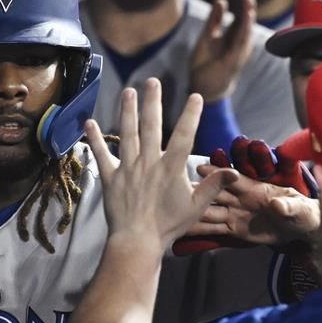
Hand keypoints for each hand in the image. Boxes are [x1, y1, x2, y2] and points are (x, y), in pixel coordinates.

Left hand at [87, 79, 238, 252]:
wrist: (137, 241)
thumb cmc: (168, 226)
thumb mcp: (196, 207)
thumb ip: (212, 186)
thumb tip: (233, 171)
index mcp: (171, 168)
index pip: (184, 136)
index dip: (191, 115)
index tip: (195, 96)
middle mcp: (148, 162)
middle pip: (151, 126)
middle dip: (153, 102)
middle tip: (153, 81)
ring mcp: (128, 168)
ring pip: (127, 133)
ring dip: (127, 111)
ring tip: (128, 91)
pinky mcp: (110, 177)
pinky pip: (101, 155)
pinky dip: (94, 139)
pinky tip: (89, 123)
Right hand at [173, 137, 319, 251]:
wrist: (301, 229)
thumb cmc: (302, 213)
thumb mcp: (299, 210)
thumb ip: (287, 206)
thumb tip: (276, 204)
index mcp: (255, 189)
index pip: (233, 179)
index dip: (217, 173)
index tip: (201, 168)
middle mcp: (240, 199)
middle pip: (216, 193)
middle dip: (198, 189)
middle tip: (178, 186)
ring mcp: (235, 213)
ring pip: (210, 211)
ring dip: (194, 210)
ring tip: (173, 210)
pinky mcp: (233, 228)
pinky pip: (214, 229)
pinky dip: (199, 229)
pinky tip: (182, 229)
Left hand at [188, 0, 255, 101]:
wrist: (203, 90)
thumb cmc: (206, 65)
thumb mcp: (207, 37)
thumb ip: (214, 20)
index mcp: (234, 35)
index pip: (242, 11)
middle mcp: (240, 41)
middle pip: (247, 15)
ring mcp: (239, 50)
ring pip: (247, 26)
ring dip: (247, 10)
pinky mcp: (235, 59)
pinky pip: (242, 40)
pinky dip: (244, 27)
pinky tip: (245, 14)